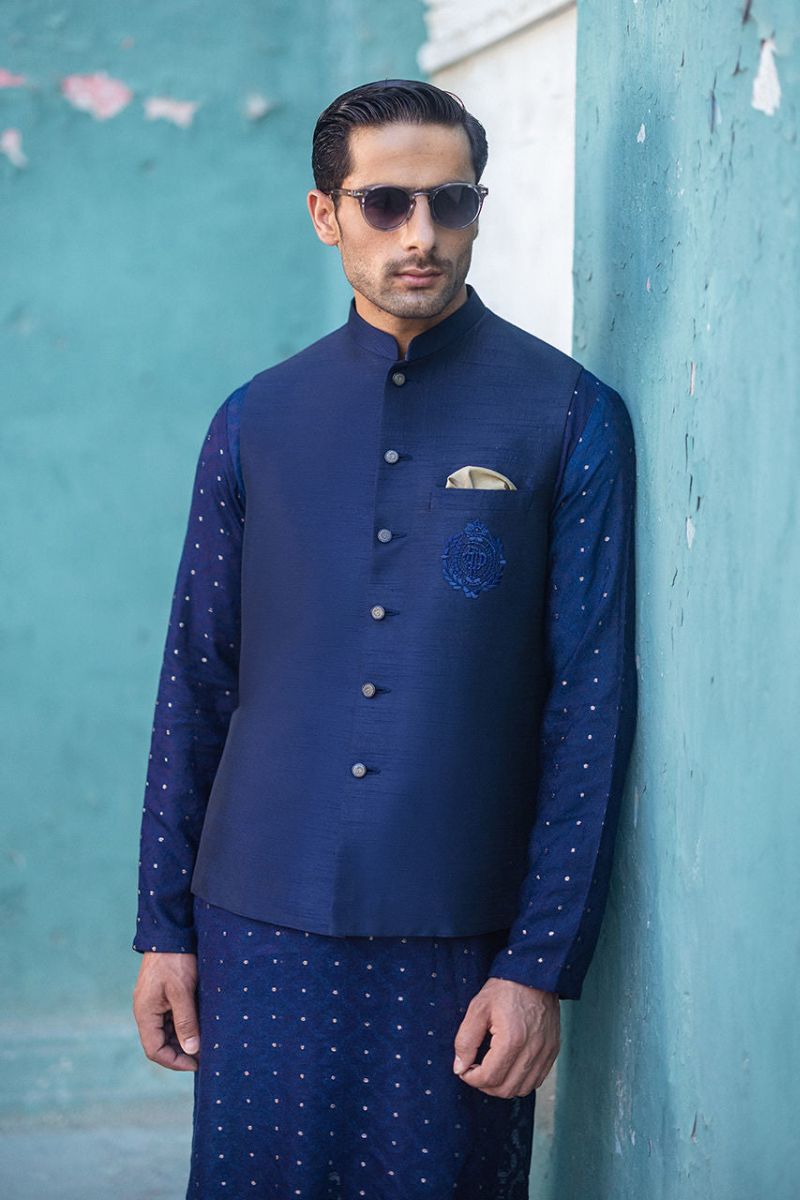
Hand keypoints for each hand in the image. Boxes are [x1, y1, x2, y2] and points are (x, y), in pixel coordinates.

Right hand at [132, 951, 200, 1071]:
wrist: (171, 932)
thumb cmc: (176, 960)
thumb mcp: (182, 992)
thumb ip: (186, 1022)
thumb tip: (191, 1050)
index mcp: (145, 1013)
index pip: (155, 1050)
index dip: (175, 1061)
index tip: (197, 1063)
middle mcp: (146, 1011)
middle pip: (160, 1043)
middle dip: (181, 1052)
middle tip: (205, 1055)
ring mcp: (154, 1003)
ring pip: (167, 1032)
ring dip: (183, 1039)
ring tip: (205, 1041)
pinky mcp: (163, 996)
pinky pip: (171, 1018)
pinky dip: (184, 1025)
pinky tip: (201, 1025)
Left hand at [452, 976, 559, 1097]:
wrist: (535, 973)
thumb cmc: (505, 989)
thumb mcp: (478, 1008)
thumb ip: (466, 1040)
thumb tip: (459, 1068)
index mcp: (512, 1039)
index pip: (489, 1078)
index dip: (471, 1078)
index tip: (465, 1068)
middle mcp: (533, 1050)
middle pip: (506, 1089)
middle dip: (485, 1085)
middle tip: (476, 1070)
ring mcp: (546, 1052)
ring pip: (522, 1089)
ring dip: (503, 1086)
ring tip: (492, 1068)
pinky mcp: (553, 1050)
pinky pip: (536, 1080)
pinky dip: (520, 1081)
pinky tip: (509, 1066)